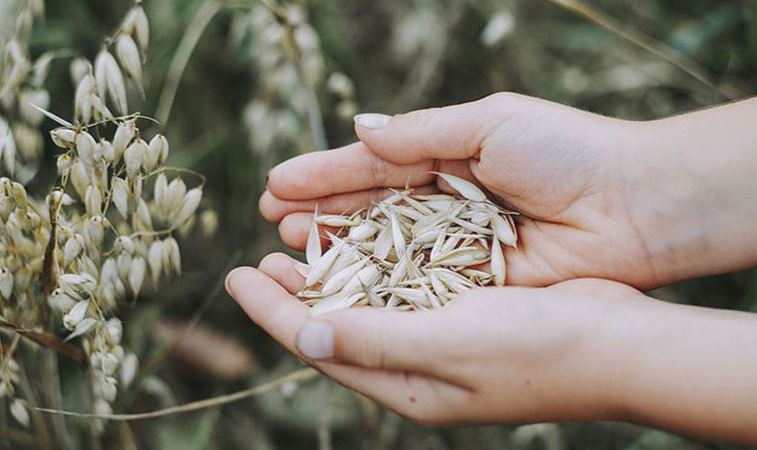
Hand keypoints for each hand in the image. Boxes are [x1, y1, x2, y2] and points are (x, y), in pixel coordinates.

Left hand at [226, 254, 756, 444]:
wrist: (617, 345)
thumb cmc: (537, 350)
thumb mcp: (447, 345)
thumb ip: (375, 339)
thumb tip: (304, 335)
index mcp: (405, 386)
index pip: (320, 345)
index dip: (273, 312)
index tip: (235, 276)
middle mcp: (416, 367)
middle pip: (337, 326)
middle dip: (294, 293)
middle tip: (258, 258)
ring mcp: (442, 340)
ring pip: (368, 304)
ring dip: (331, 274)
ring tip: (297, 244)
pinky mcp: (466, 312)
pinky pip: (404, 289)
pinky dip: (375, 266)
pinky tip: (363, 242)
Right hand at [261, 93, 663, 288]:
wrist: (633, 206)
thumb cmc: (565, 152)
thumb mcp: (488, 124)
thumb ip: (420, 133)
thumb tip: (359, 128)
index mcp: (447, 156)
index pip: (372, 165)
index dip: (325, 174)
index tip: (277, 183)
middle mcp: (444, 202)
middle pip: (370, 208)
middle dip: (321, 212)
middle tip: (272, 219)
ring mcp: (455, 245)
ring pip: (384, 248)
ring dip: (338, 247)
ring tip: (290, 246)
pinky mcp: (472, 283)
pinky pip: (415, 282)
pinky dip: (377, 282)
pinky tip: (339, 281)